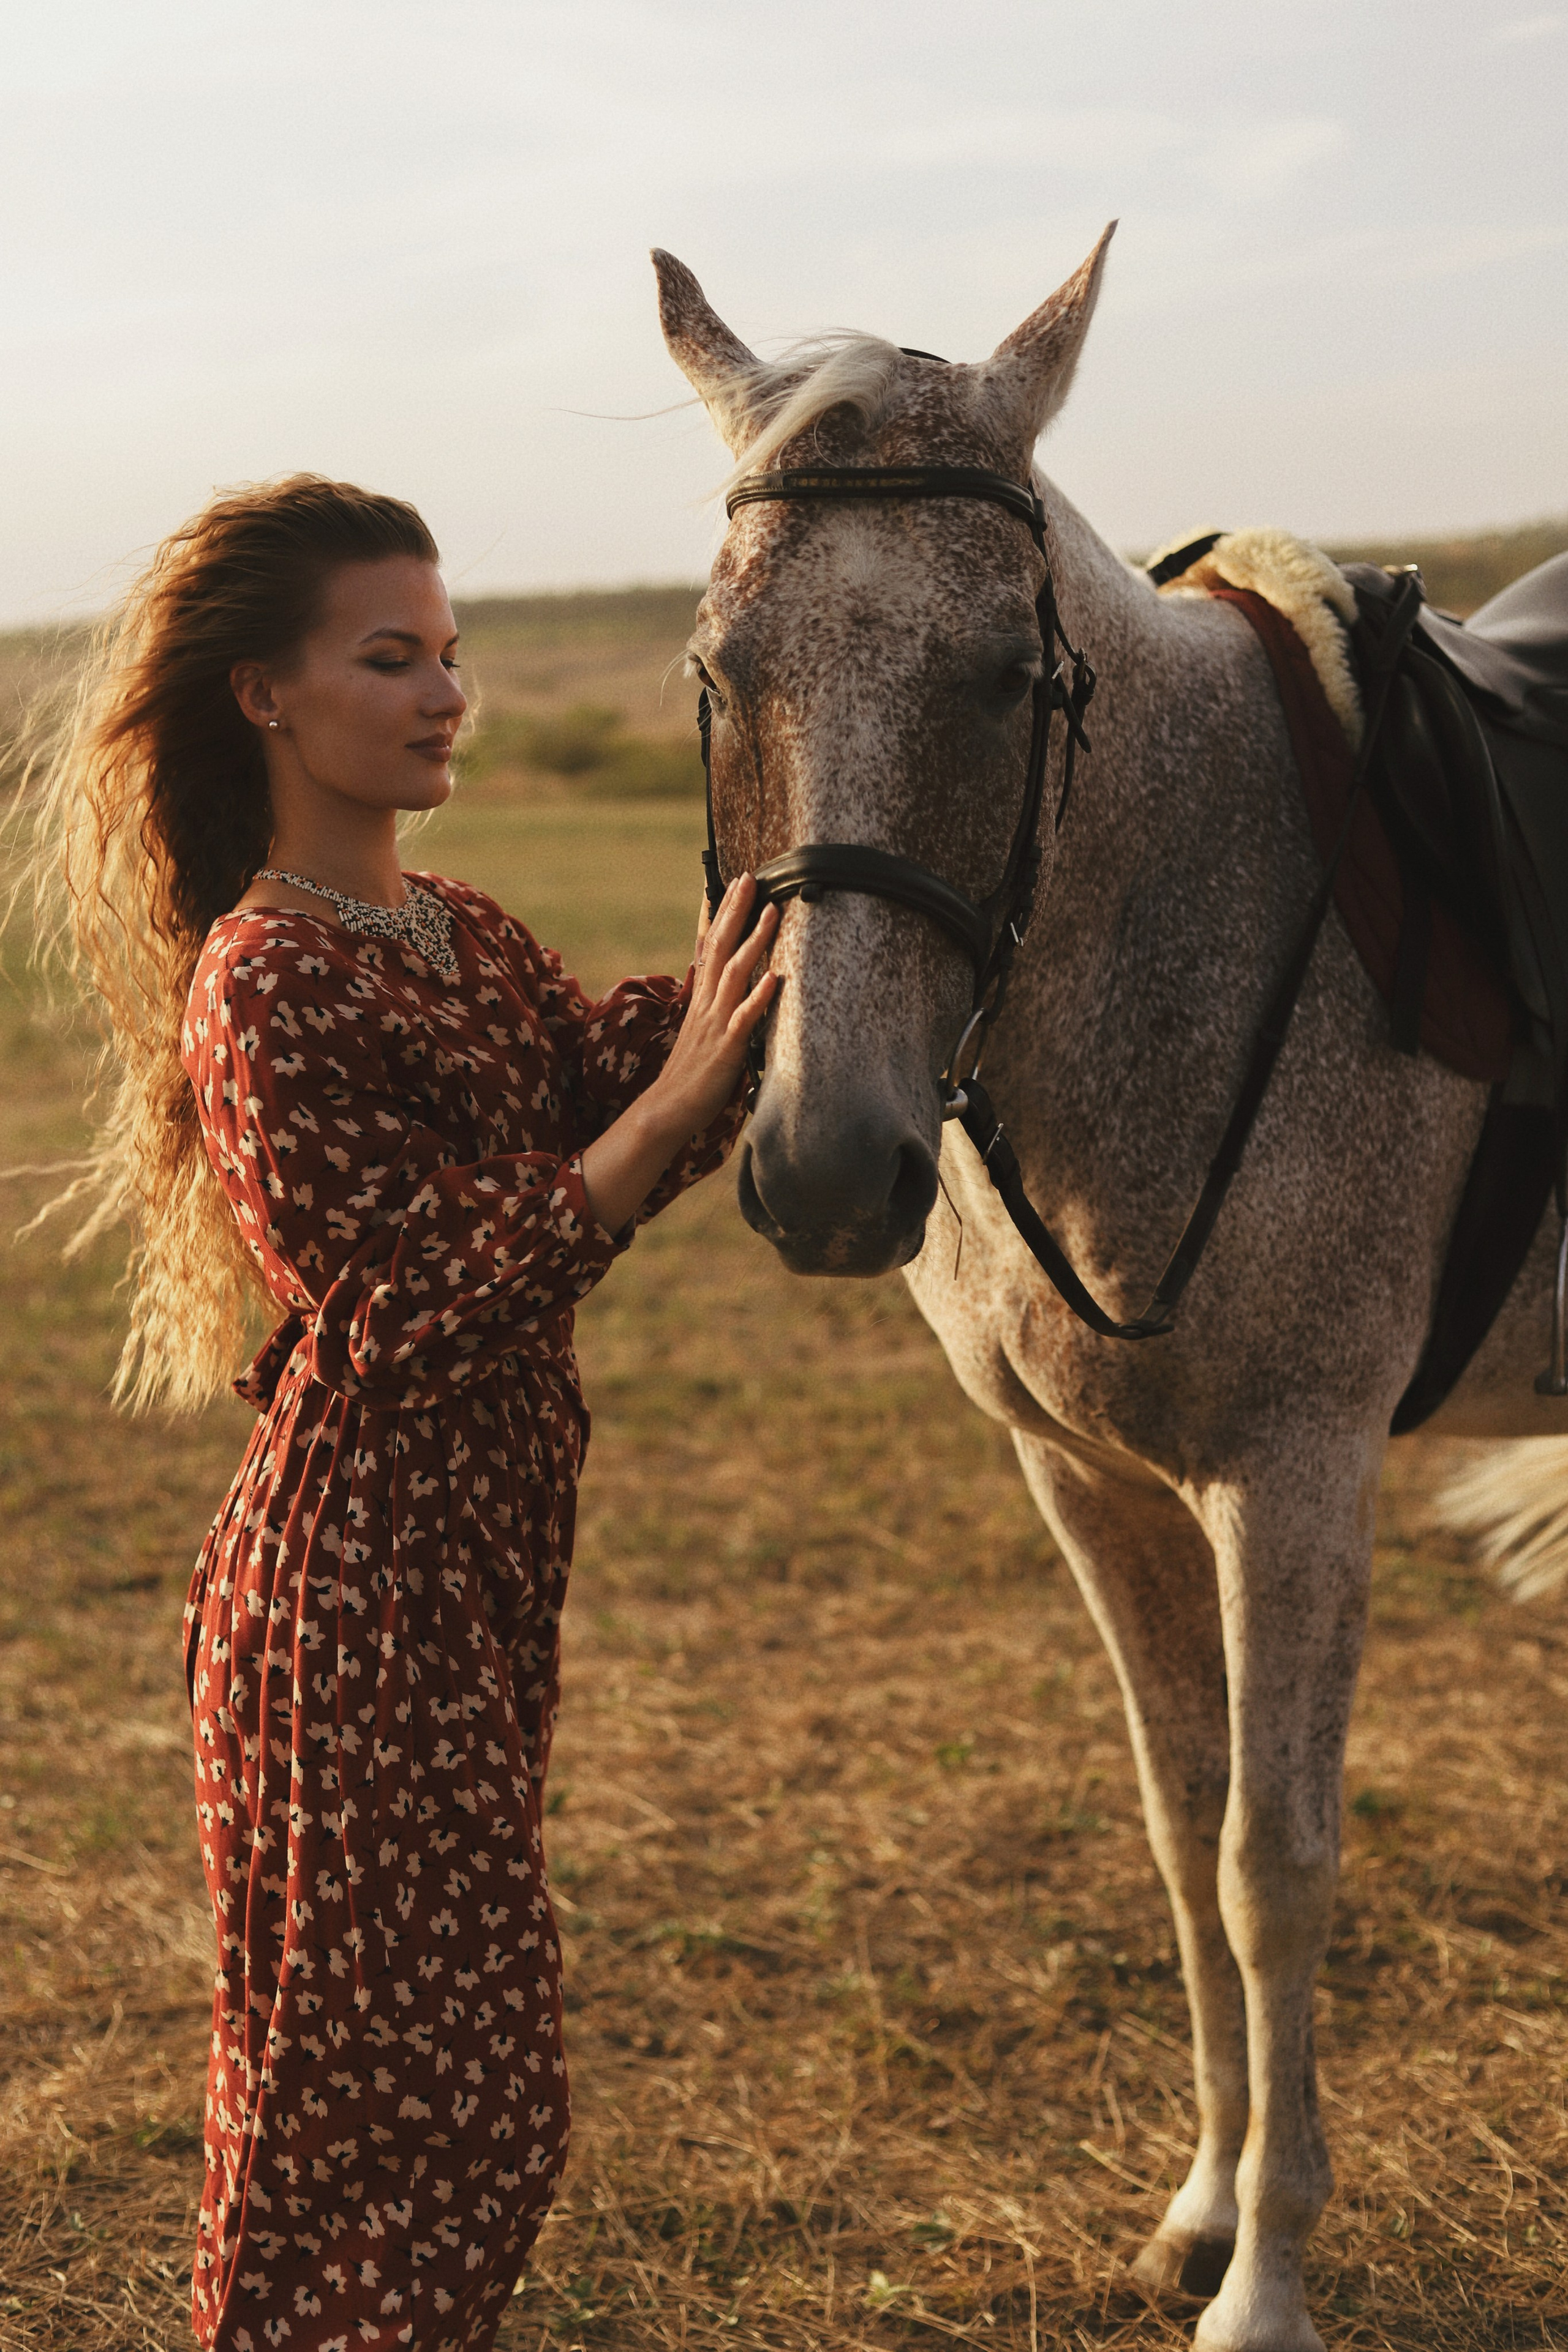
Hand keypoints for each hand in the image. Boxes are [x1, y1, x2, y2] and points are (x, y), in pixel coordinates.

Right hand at [578, 876, 777, 1234]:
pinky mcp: (726, 1048)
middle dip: (737, 911)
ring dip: (754, 941)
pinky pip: (745, 1018)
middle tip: (751, 878)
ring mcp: (715, 1024)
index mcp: (701, 1000)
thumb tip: (723, 983)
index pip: (710, 946)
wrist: (666, 1110)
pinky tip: (777, 977)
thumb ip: (713, 1005)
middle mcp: (706, 1005)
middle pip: (721, 948)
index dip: (721, 915)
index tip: (733, 883)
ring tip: (773, 912)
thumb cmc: (689, 1075)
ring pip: (735, 973)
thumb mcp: (701, 1031)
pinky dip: (760, 996)